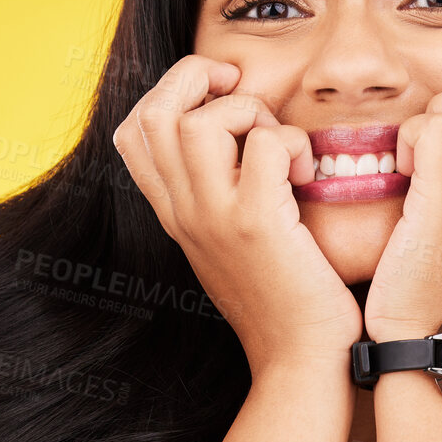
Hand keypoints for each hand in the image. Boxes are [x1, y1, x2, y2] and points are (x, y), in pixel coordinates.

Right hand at [113, 55, 363, 377]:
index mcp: (177, 215)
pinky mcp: (258, 225)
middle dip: (201, 80)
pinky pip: (265, 143)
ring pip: (199, 120)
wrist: (301, 360)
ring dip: (250, 113)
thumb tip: (241, 145)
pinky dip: (293, 143)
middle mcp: (185, 214)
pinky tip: (307, 176)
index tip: (221, 99)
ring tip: (280, 148)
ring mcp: (215, 219)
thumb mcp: (234, 245)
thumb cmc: (285, 302)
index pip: (133, 131)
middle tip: (246, 96)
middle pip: (155, 112)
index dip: (171, 93)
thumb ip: (222, 197)